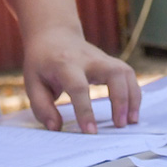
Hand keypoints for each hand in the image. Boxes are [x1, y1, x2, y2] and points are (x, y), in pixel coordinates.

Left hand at [19, 27, 140, 132]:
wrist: (54, 35)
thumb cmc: (42, 62)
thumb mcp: (32, 82)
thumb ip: (42, 107)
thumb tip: (56, 127)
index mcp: (65, 64)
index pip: (79, 87)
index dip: (85, 110)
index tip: (91, 132)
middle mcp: (88, 59)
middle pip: (113, 74)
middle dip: (120, 100)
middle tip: (119, 125)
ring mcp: (102, 58)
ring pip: (125, 72)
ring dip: (132, 97)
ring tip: (131, 121)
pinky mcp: (111, 62)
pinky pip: (129, 75)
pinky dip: (134, 93)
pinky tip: (132, 111)